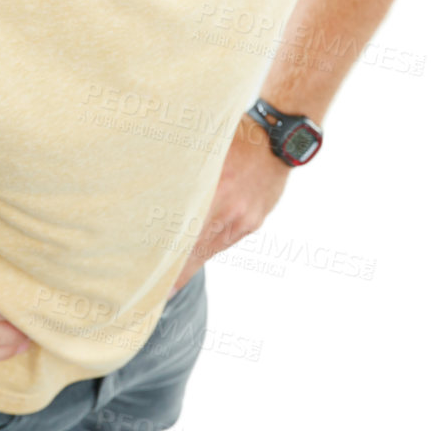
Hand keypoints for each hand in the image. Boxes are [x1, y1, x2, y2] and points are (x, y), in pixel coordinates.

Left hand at [171, 114, 291, 291]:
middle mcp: (231, 211)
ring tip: (172, 281)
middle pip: (199, 250)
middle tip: (160, 291)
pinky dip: (210, 248)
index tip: (158, 284)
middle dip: (179, 272)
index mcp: (216, 191)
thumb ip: (184, 173)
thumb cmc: (237, 138)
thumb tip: (150, 186)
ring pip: (213, 248)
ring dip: (193, 262)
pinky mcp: (254, 221)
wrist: (280, 142)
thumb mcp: (207, 150)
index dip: (172, 263)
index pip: (187, 237)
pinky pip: (227, 240)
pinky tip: (196, 255)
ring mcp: (245, 219)